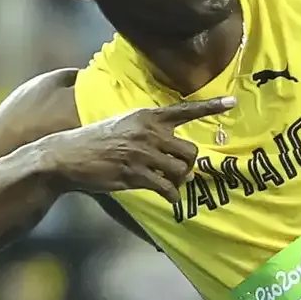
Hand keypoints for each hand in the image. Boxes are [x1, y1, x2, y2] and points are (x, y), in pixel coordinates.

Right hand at [44, 97, 235, 201]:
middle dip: (187, 165)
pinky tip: (169, 197)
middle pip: (190, 151)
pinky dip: (172, 196)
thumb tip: (173, 146)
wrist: (67, 155)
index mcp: (147, 116)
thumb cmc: (97, 140)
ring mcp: (142, 154)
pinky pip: (167, 188)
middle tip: (177, 170)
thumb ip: (149, 130)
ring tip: (168, 182)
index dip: (211, 106)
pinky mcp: (135, 175)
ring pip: (181, 171)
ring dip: (179, 181)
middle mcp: (149, 132)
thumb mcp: (124, 123)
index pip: (185, 110)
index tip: (233, 102)